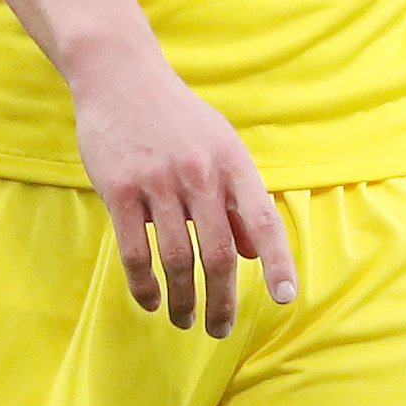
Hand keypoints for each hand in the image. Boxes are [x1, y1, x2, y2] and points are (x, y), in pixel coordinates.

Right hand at [67, 41, 295, 336]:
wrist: (120, 76)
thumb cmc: (176, 118)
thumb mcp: (220, 146)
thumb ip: (237, 198)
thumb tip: (255, 252)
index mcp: (232, 162)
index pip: (263, 219)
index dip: (279, 261)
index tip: (286, 297)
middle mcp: (200, 173)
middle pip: (217, 254)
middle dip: (222, 301)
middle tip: (220, 329)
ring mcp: (158, 181)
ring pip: (176, 260)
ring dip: (183, 300)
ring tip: (185, 320)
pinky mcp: (119, 189)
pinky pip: (134, 252)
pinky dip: (144, 286)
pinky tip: (151, 302)